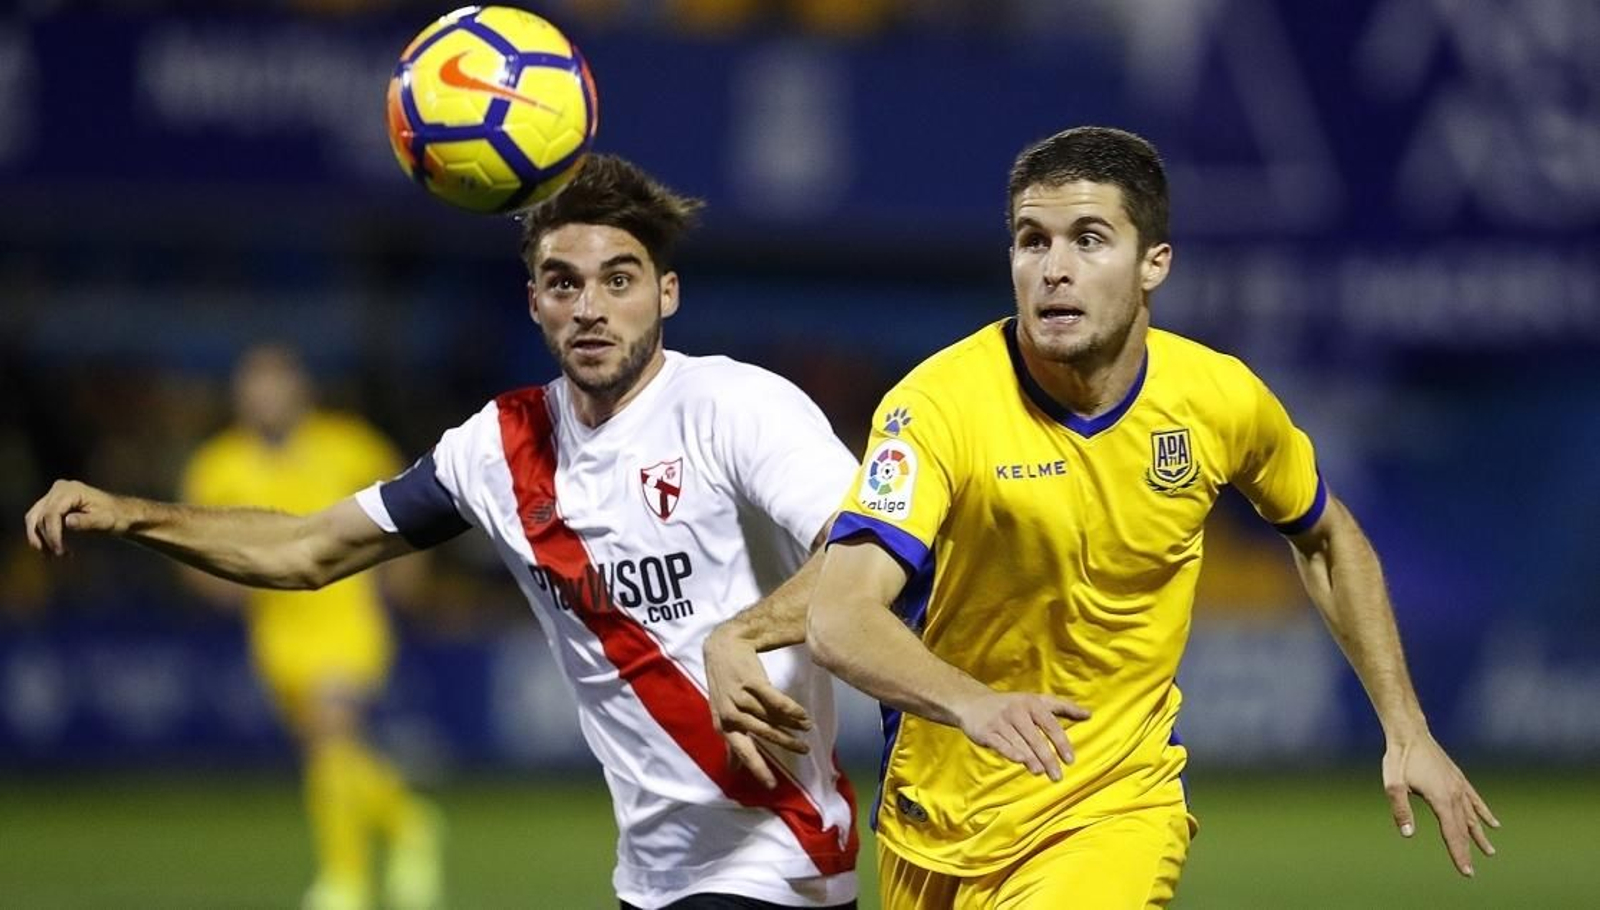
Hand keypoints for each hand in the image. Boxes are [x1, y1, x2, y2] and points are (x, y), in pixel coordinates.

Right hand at [24, 480, 131, 555]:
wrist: (121, 514)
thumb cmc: (116, 517)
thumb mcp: (105, 521)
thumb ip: (87, 521)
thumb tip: (68, 521)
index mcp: (71, 490)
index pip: (52, 513)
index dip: (52, 534)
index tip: (59, 551)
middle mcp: (59, 489)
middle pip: (41, 516)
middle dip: (47, 538)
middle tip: (60, 555)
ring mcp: (53, 495)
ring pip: (34, 518)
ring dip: (39, 538)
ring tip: (51, 556)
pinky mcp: (51, 504)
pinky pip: (38, 519)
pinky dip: (41, 535)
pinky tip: (51, 549)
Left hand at [703, 625, 812, 788]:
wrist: (723, 647)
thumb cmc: (724, 684)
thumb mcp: (722, 713)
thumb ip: (731, 741)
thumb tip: (733, 770)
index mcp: (724, 725)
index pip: (743, 751)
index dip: (758, 768)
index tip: (771, 785)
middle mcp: (731, 713)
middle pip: (764, 734)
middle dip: (786, 744)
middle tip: (804, 750)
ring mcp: (740, 696)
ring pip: (772, 717)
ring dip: (793, 724)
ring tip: (807, 728)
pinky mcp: (752, 681)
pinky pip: (776, 700)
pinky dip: (791, 709)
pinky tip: (802, 715)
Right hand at [952, 689, 1090, 781]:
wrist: (973, 703)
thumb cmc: (1012, 705)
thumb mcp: (1036, 701)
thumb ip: (1063, 707)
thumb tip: (1089, 715)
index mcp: (1032, 703)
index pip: (1050, 724)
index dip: (1061, 742)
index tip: (1070, 760)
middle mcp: (1017, 711)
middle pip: (1036, 737)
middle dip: (1048, 757)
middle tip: (1058, 776)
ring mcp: (1001, 721)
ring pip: (1019, 743)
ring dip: (1031, 759)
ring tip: (1042, 772)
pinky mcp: (986, 731)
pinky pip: (1001, 744)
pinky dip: (1011, 752)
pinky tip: (1021, 762)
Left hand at [1383, 736, 1499, 876]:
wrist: (1409, 733)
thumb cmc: (1399, 758)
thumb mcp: (1392, 784)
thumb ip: (1400, 809)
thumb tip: (1408, 834)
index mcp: (1441, 799)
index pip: (1452, 833)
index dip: (1459, 853)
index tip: (1466, 872)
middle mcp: (1454, 794)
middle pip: (1463, 829)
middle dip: (1467, 850)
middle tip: (1470, 872)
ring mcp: (1458, 785)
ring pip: (1472, 816)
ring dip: (1479, 835)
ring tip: (1489, 852)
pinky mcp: (1458, 778)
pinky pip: (1475, 800)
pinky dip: (1484, 813)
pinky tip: (1493, 823)